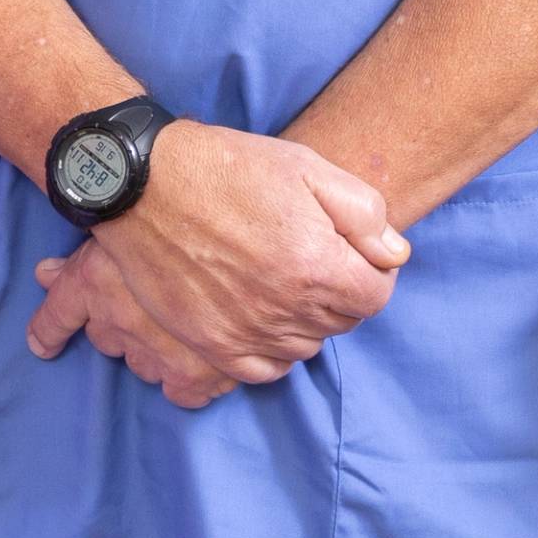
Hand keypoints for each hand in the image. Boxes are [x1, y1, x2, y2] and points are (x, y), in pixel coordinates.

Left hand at [30, 229, 251, 408]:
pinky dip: (189, 381)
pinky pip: (184, 393)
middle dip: (120, 324)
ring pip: (143, 364)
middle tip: (146, 301)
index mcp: (93, 283)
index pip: (59, 313)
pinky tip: (202, 365)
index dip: (47, 331)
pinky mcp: (197, 374)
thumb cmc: (171, 207)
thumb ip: (80, 257)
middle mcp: (119, 322)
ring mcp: (157, 352)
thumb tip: (45, 274)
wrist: (231, 231)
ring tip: (181, 324)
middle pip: (107, 337)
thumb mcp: (120, 221)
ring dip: (154, 349)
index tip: (42, 347)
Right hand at [34, 122, 405, 379]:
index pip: (376, 295)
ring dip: (307, 320)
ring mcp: (247, 332)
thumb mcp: (306, 167)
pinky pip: (264, 370)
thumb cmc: (227, 168)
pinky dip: (274, 349)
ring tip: (286, 281)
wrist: (144, 185)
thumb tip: (393, 254)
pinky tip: (265, 317)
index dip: (373, 271)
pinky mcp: (212, 345)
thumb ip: (364, 212)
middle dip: (341, 292)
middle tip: (316, 257)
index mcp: (316, 264)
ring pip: (305, 346)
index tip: (355, 253)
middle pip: (342, 321)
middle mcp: (286, 308)